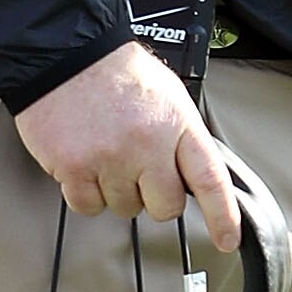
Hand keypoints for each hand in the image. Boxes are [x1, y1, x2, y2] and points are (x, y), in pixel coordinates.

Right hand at [13, 42, 240, 250]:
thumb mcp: (168, 95)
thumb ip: (182, 137)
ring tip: (107, 151)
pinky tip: (85, 160)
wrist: (64, 51)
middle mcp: (147, 144)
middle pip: (165, 207)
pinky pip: (88, 206)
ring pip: (124, 209)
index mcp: (177, 123)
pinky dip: (85, 191)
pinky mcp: (74, 168)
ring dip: (117, 190)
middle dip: (154, 196)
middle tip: (139, 168)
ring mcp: (110, 158)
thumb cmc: (115, 72)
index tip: (227, 239)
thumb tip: (194, 178)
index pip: (210, 180)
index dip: (222, 216)